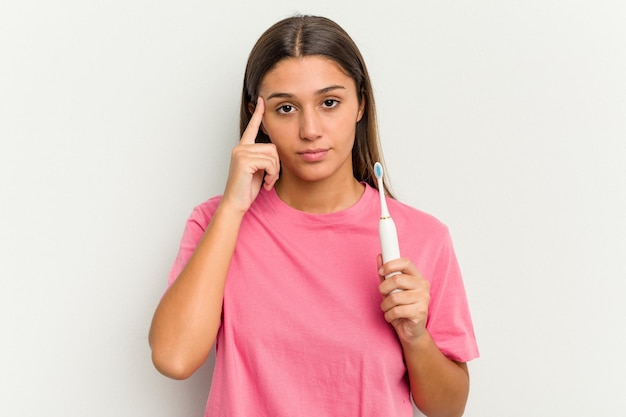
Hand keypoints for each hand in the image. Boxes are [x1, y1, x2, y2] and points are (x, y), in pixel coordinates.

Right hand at [221, 97, 279, 213]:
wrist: (236, 203)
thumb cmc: (247, 189)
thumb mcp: (259, 170)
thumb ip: (264, 158)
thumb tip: (274, 151)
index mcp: (243, 148)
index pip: (252, 127)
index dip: (258, 114)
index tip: (261, 100)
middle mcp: (240, 147)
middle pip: (272, 147)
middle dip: (276, 165)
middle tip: (270, 178)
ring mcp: (241, 153)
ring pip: (272, 156)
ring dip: (274, 172)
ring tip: (267, 182)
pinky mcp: (244, 160)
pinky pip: (269, 163)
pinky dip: (271, 174)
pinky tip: (265, 183)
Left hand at [378, 254, 430, 344]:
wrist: (411, 331)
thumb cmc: (401, 307)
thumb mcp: (391, 290)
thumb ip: (386, 274)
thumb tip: (380, 256)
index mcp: (417, 277)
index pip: (406, 262)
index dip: (391, 265)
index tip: (381, 271)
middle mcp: (423, 286)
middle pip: (398, 279)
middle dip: (384, 288)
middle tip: (382, 294)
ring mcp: (424, 299)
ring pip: (395, 297)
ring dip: (385, 305)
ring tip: (386, 308)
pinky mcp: (420, 312)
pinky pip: (397, 311)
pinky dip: (388, 315)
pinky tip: (391, 317)